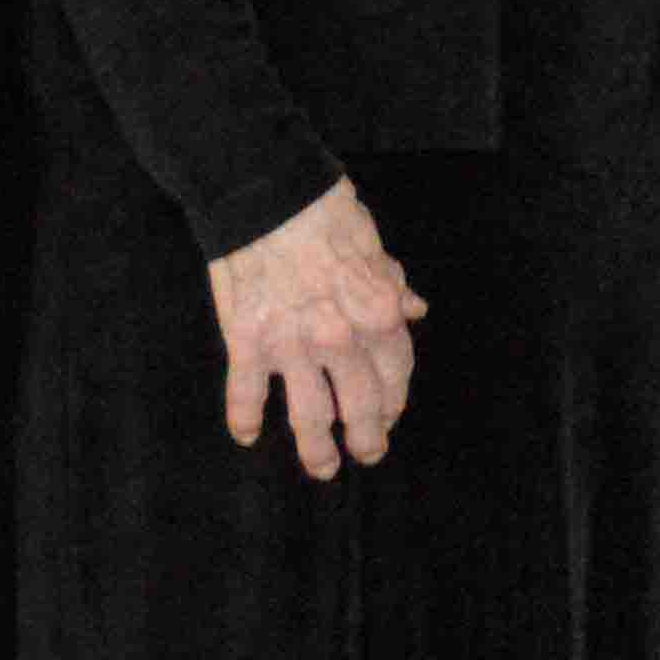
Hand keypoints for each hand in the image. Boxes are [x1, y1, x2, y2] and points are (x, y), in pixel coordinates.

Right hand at [208, 178, 426, 477]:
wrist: (262, 192)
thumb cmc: (322, 208)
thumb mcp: (372, 242)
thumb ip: (391, 284)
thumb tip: (414, 311)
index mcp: (377, 311)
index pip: (396, 370)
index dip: (396, 398)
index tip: (391, 413)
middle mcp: (339, 338)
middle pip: (360, 404)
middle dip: (368, 437)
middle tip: (368, 454)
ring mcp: (291, 346)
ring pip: (309, 416)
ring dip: (317, 450)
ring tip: (323, 468)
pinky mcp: (247, 344)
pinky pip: (246, 395)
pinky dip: (245, 420)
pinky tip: (248, 435)